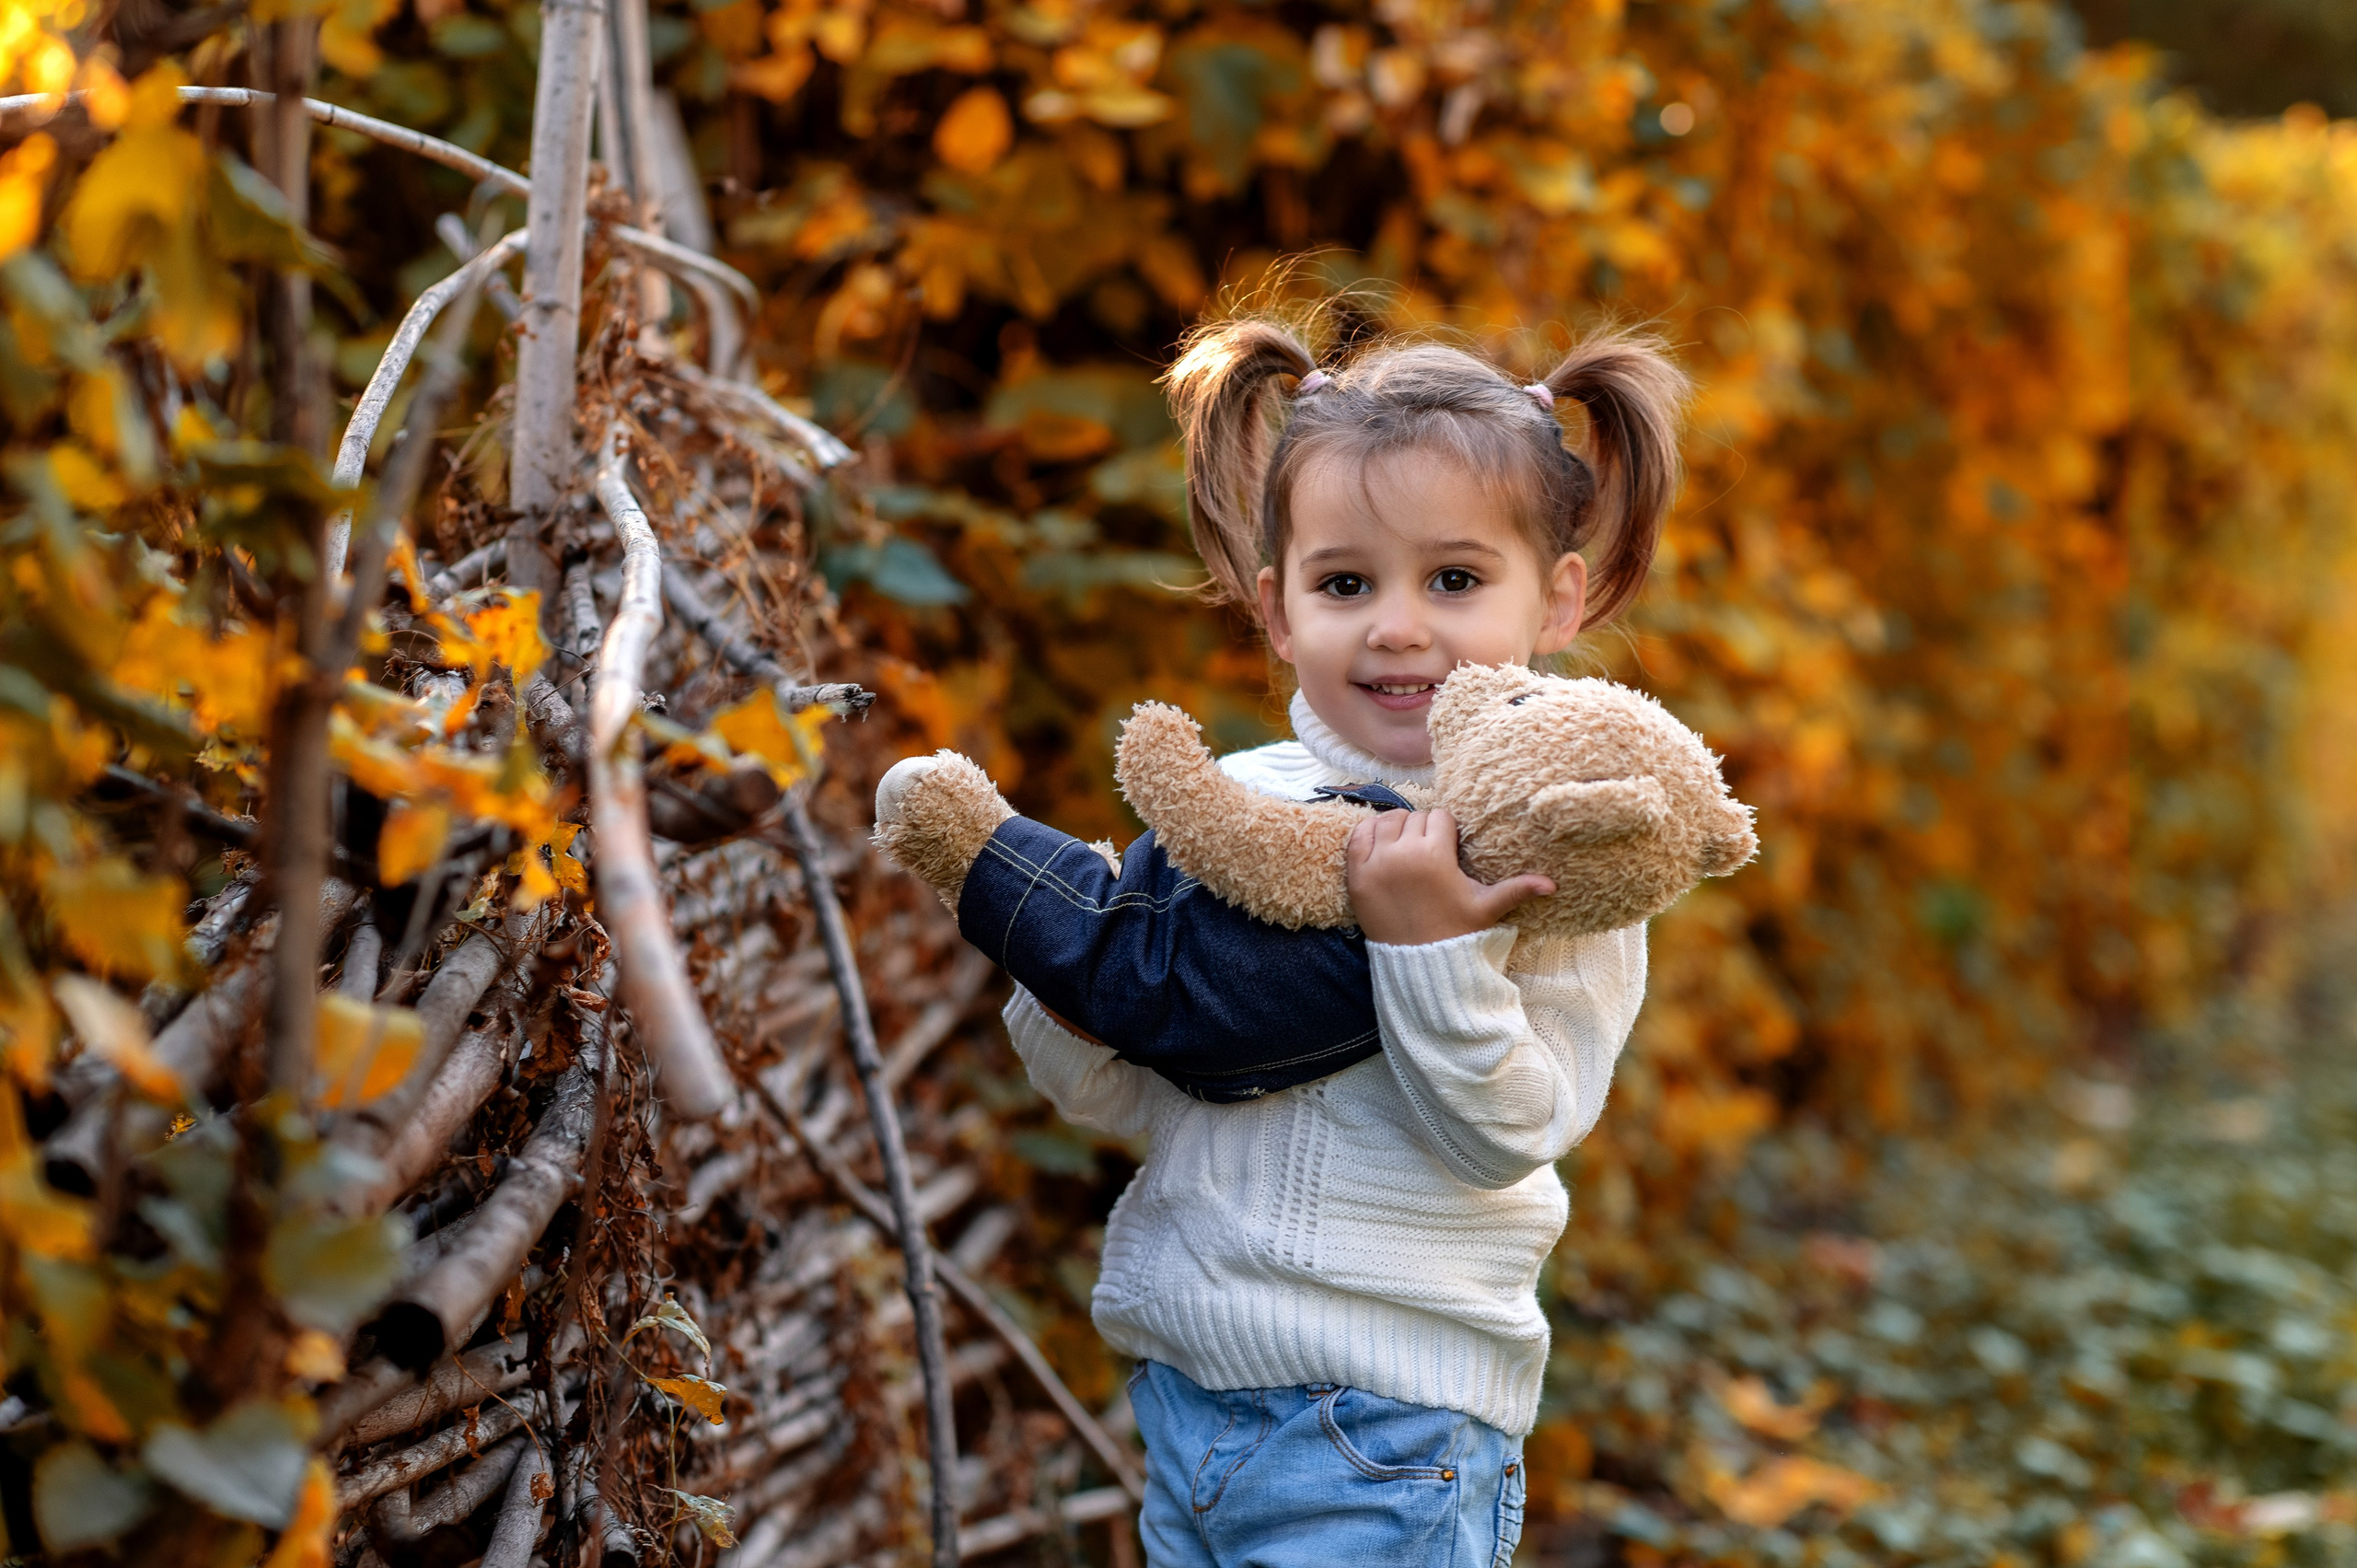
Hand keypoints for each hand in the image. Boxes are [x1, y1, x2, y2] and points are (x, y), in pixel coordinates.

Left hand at [1344, 809, 1555, 945]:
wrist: (1419, 964)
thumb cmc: (1455, 932)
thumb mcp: (1487, 908)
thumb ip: (1517, 889)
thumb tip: (1553, 885)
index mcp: (1435, 855)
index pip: (1440, 817)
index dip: (1446, 831)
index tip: (1448, 848)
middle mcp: (1403, 853)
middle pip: (1414, 816)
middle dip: (1423, 830)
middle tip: (1428, 851)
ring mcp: (1376, 862)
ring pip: (1387, 820)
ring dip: (1397, 828)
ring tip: (1406, 847)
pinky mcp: (1356, 874)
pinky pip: (1359, 835)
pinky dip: (1368, 834)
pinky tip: (1382, 846)